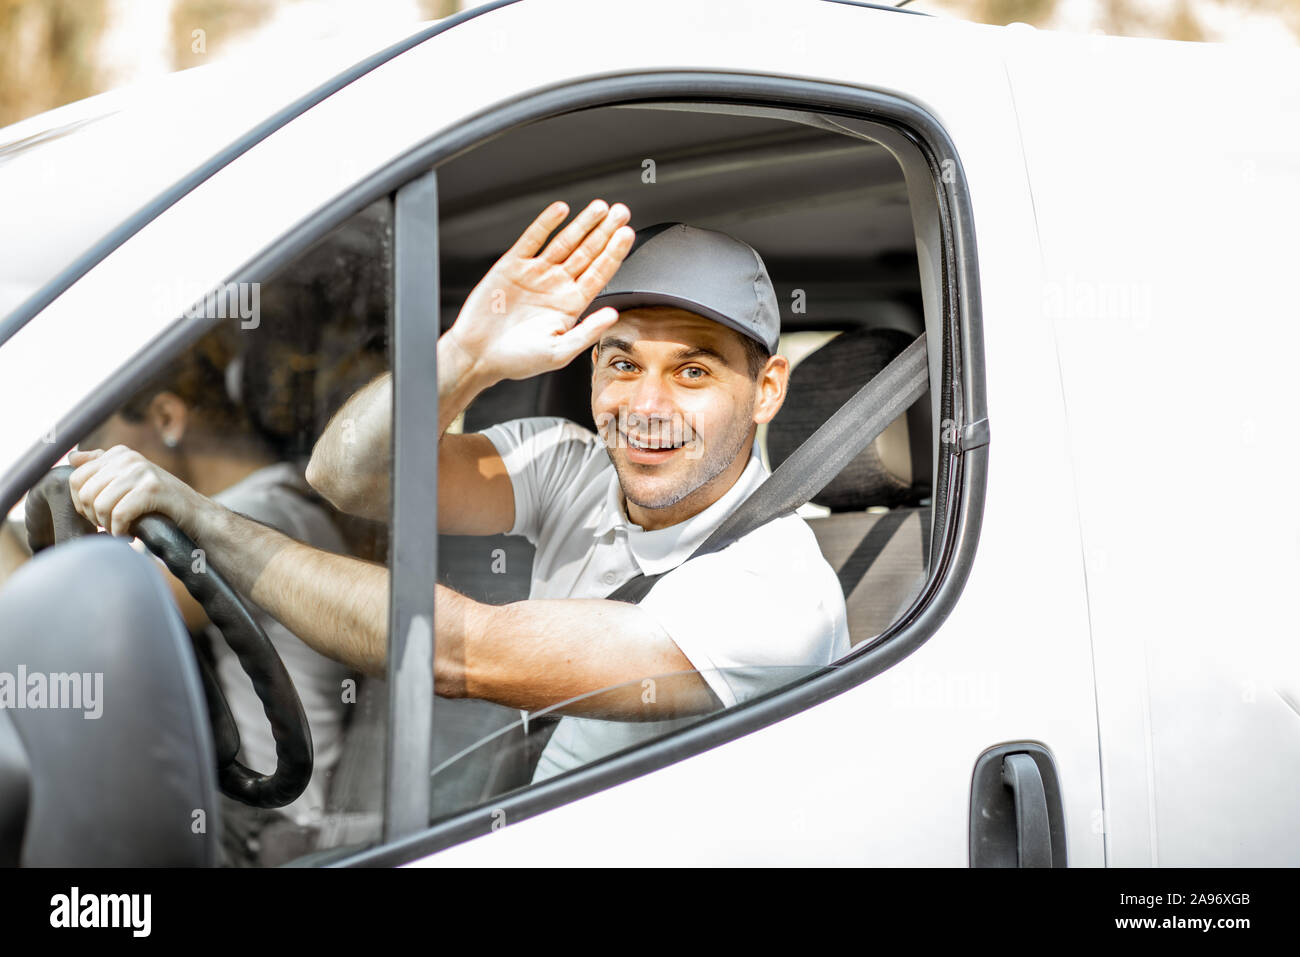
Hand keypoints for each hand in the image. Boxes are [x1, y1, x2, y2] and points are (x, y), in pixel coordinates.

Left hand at [67, 446, 206, 537]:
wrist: (197, 516)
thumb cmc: (160, 503)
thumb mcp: (128, 481)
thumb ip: (101, 468)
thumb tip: (72, 458)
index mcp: (119, 453)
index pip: (76, 478)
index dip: (81, 503)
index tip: (98, 514)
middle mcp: (129, 457)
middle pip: (85, 493)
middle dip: (94, 517)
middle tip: (111, 526)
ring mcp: (142, 471)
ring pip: (100, 505)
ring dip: (108, 526)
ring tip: (122, 530)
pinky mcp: (152, 488)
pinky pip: (119, 514)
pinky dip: (120, 531)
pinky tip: (130, 535)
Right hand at [445, 199, 634, 383]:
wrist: (478, 356)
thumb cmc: (517, 360)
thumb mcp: (559, 352)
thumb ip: (587, 332)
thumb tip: (613, 315)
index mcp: (571, 304)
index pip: (599, 273)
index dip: (614, 253)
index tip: (627, 235)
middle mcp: (557, 285)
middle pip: (587, 252)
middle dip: (604, 232)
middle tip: (621, 212)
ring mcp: (536, 273)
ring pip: (564, 242)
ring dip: (582, 224)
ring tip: (599, 207)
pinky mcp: (512, 266)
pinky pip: (532, 239)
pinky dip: (545, 224)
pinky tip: (560, 210)